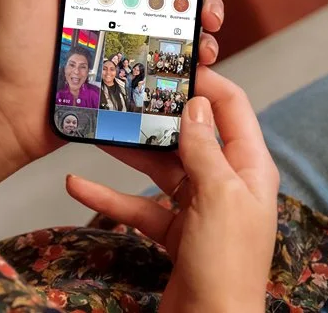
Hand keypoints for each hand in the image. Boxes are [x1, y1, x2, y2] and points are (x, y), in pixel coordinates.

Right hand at [67, 68, 279, 311]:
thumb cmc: (226, 264)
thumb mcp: (218, 197)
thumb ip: (205, 149)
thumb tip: (194, 103)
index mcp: (250, 167)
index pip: (232, 108)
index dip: (205, 83)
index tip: (169, 62)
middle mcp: (226, 183)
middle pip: (190, 135)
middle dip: (157, 115)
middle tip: (123, 90)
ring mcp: (199, 209)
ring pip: (160, 168)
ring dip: (128, 152)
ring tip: (96, 129)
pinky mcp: (174, 234)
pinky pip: (139, 206)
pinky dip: (110, 196)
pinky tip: (77, 182)